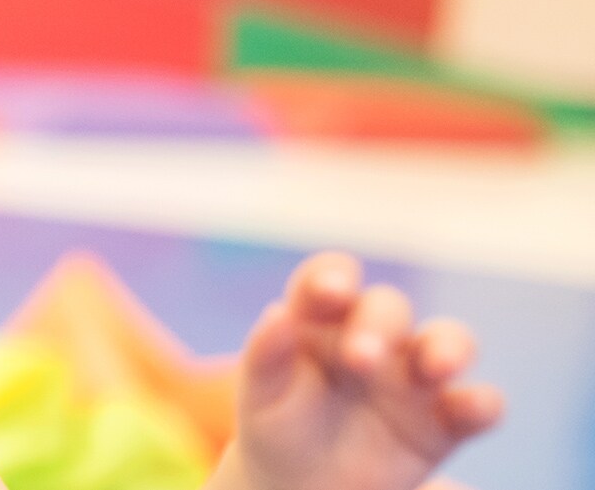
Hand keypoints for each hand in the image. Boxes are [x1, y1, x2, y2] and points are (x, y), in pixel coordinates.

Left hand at [221, 252, 503, 489]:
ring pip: (448, 340)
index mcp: (319, 321)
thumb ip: (265, 355)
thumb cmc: (276, 427)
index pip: (330, 278)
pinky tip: (472, 408)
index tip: (330, 291)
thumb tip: (276, 313)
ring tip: (437, 366)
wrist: (303, 487)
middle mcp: (373, 337)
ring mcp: (412, 376)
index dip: (334, 275)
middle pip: (388, 308)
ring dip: (449, 346)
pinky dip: (483, 403)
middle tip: (360, 359)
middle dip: (379, 325)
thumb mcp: (260, 395)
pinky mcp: (445, 421)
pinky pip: (478, 404)